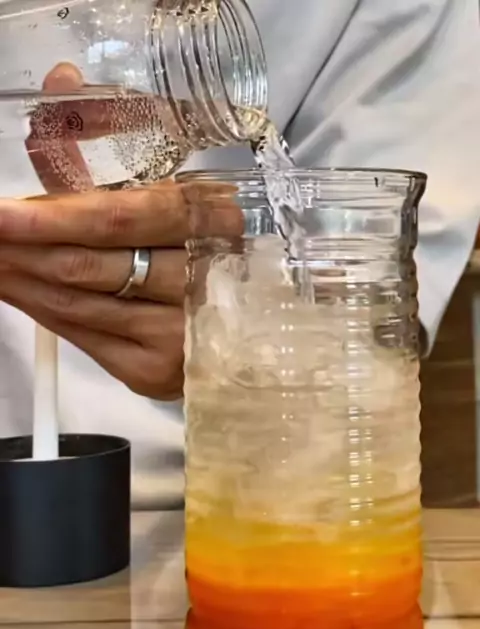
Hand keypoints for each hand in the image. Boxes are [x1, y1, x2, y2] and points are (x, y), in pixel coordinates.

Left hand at [0, 181, 241, 398]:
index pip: (120, 220)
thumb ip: (118, 192)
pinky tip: (21, 291)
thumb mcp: (176, 210)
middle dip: (22, 248)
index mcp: (209, 225)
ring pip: (76, 304)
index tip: (5, 213)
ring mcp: (176, 334)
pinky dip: (42, 311)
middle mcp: (197, 284)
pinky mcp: (154, 371)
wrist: (253, 334)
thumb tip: (52, 146)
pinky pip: (80, 336)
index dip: (53, 217)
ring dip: (21, 280)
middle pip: (89, 265)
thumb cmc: (207, 261)